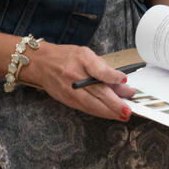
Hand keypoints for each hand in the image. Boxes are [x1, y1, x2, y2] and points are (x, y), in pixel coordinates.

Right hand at [20, 41, 136, 121]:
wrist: (41, 64)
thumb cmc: (65, 57)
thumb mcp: (85, 54)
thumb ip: (103, 67)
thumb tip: (121, 80)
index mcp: (81, 60)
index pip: (98, 70)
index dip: (112, 76)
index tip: (125, 80)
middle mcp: (75, 77)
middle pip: (98, 92)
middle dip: (115, 103)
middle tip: (128, 109)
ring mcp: (70, 91)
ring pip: (92, 105)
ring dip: (109, 112)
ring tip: (123, 115)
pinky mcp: (67, 100)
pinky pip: (86, 109)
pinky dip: (99, 113)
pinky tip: (110, 114)